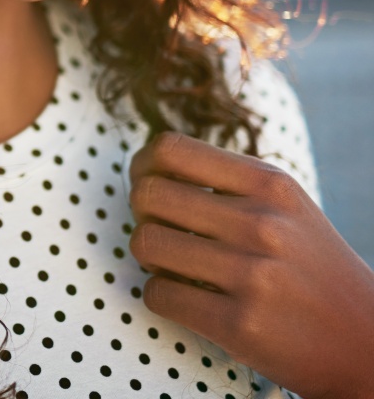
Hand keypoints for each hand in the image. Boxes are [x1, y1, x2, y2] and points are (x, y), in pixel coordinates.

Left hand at [127, 131, 373, 398]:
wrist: (366, 343)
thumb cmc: (307, 265)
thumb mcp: (282, 205)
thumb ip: (226, 178)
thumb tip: (148, 161)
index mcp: (268, 183)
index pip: (170, 148)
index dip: (143, 164)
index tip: (147, 182)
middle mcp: (261, 222)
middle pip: (148, 194)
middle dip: (141, 212)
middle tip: (159, 228)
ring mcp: (252, 274)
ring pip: (145, 243)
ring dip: (148, 256)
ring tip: (172, 265)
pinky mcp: (240, 325)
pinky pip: (157, 294)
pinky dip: (159, 296)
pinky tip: (186, 298)